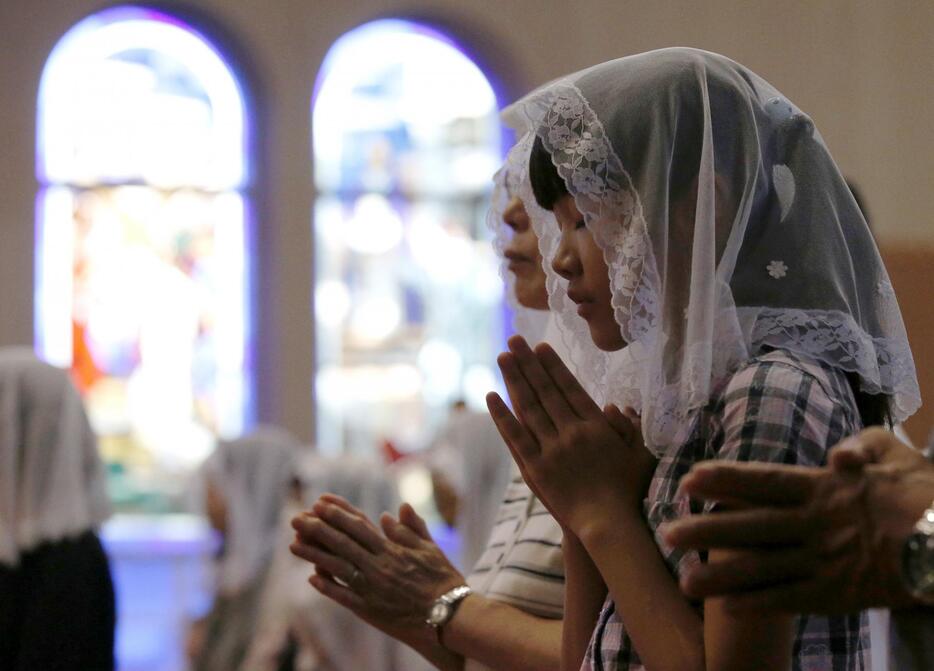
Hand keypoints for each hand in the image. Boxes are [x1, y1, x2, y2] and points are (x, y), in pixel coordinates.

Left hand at [290, 494, 464, 644]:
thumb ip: (411, 529)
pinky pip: (344, 596)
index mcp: (392, 550)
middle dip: (317, 529)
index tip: (319, 503)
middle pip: (342, 543)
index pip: (359, 526)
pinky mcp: (370, 610)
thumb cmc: (443, 580)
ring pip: (337, 568)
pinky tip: (310, 578)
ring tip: (293, 545)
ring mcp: (373, 588)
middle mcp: (379, 566)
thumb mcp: (430, 548)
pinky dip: (327, 586)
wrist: (450, 616)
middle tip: (296, 519)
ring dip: (313, 555)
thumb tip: (391, 511)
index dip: (338, 514)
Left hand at [486, 335, 654, 536]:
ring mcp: (551, 450)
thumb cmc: (629, 491)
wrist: (608, 526)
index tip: (540, 347)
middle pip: (545, 391)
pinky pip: (515, 437)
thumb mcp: (640, 454)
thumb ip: (627, 427)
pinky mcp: (535, 469)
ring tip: (503, 357)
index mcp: (597, 426)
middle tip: (514, 341)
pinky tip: (492, 397)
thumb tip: (612, 404)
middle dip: (529, 363)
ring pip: (528, 408)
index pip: (570, 388)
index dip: (553, 366)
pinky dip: (503, 416)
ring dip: (514, 380)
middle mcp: (572, 432)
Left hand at [661, 429, 933, 611]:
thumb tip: (838, 454)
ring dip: (721, 576)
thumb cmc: (921, 491)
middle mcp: (814, 525)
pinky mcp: (835, 594)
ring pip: (763, 569)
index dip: (724, 480)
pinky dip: (759, 603)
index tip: (689, 479)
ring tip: (685, 581)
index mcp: (822, 488)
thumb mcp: (895, 453)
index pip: (763, 481)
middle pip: (751, 528)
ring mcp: (823, 562)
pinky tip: (727, 606)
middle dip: (706, 531)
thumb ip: (862, 445)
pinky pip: (791, 599)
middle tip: (666, 535)